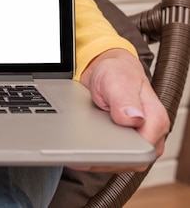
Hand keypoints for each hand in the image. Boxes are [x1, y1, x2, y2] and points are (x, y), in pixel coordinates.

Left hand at [77, 49, 169, 172]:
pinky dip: (95, 155)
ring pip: (121, 161)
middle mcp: (149, 133)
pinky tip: (79, 153)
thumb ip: (125, 101)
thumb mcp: (118, 82)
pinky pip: (111, 155)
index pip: (143, 150)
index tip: (99, 151)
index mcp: (155, 120)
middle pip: (131, 160)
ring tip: (78, 153)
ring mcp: (136, 139)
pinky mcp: (124, 142)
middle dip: (107, 159)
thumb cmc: (118, 73)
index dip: (121, 154)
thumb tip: (134, 119)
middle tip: (82, 153)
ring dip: (99, 159)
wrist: (109, 71)